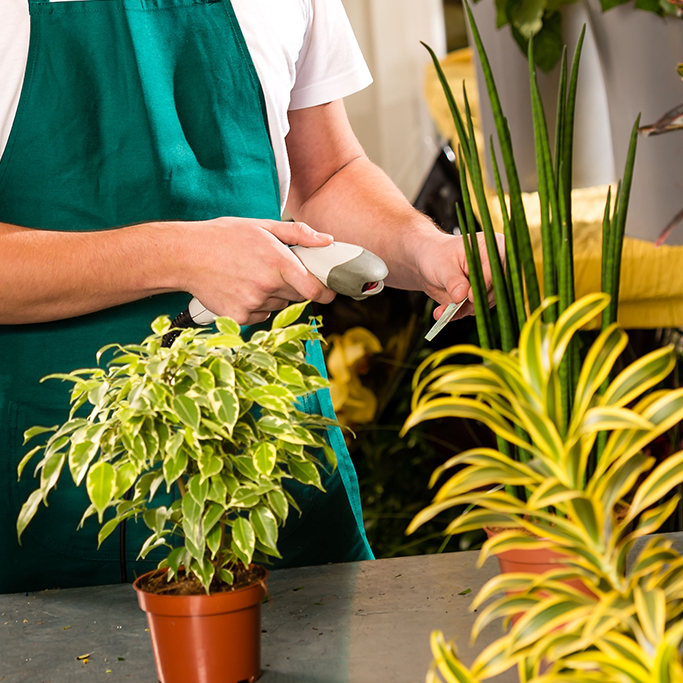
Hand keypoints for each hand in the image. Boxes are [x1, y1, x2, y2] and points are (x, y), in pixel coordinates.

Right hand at [177, 218, 336, 324]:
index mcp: (278, 262)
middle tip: (277, 270)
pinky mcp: (238, 318)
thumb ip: (299, 234)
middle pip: (298, 297)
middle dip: (295, 286)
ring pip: (278, 305)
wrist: (184, 256)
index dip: (326, 291)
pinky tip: (241, 288)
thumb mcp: (263, 226)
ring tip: (253, 275)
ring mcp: (252, 304)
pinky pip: (260, 315)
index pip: (314, 289)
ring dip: (274, 295)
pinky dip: (256, 305)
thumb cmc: (223, 237)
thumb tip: (328, 241)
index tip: (328, 289)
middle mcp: (267, 286)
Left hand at [414, 230, 504, 321]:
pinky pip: (474, 310)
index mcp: (489, 249)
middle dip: (474, 301)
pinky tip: (443, 312)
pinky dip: (458, 313)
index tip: (470, 297)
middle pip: (495, 289)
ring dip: (464, 309)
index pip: (496, 267)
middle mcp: (494, 267)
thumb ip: (453, 280)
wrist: (427, 263)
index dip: (486, 283)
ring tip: (443, 310)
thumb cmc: (436, 255)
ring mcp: (488, 284)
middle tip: (454, 305)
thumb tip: (461, 296)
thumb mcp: (442, 265)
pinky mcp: (480, 297)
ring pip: (485, 302)